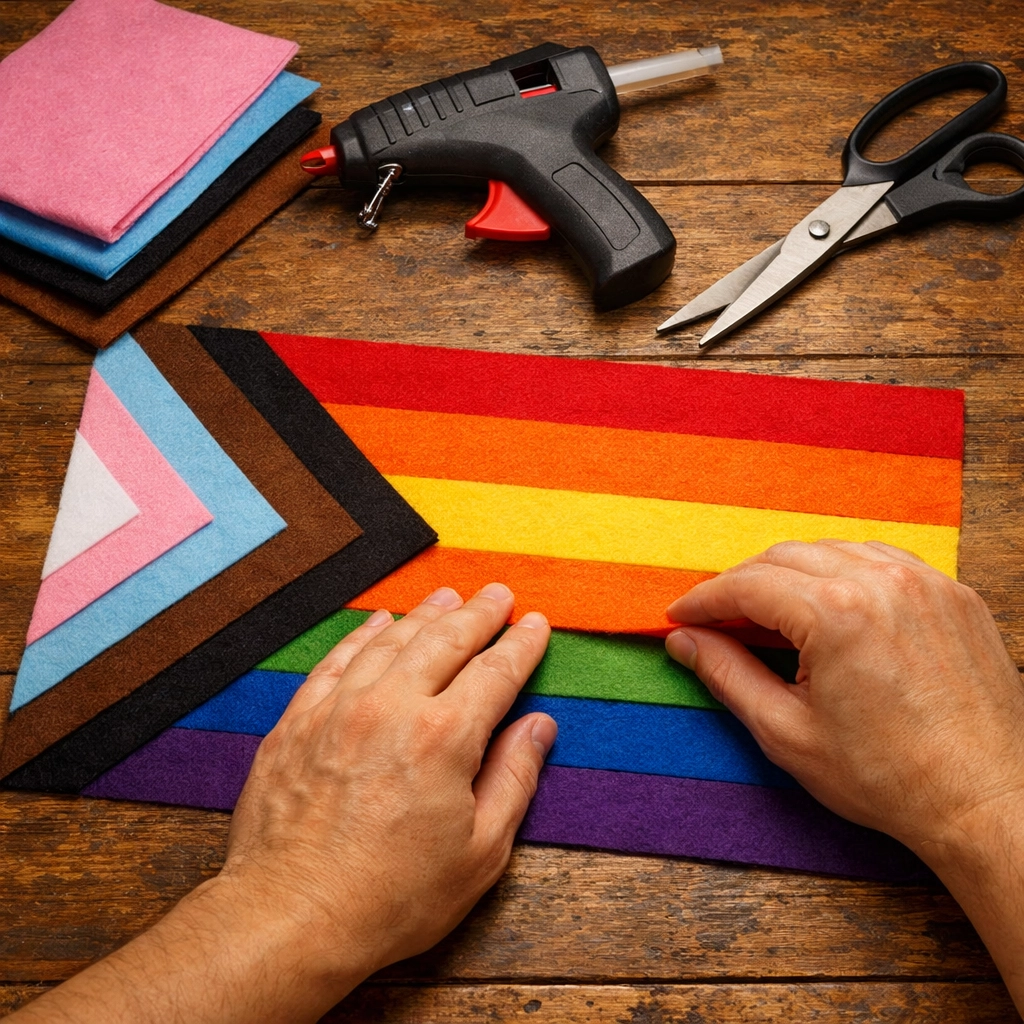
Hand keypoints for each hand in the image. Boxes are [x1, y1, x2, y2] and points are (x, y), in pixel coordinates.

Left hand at [218, 582, 555, 1001]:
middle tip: (497, 594)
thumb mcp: (479, 853)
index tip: (535, 624)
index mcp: (444, 737)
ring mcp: (338, 708)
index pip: (495, 672)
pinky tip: (376, 622)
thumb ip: (513, 779)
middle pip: (445, 640)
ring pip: (390, 641)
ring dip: (424, 614)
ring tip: (448, 596)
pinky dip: (361, 635)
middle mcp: (391, 706)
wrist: (291, 917)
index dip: (520, 645)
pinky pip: (336, 661)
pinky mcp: (298, 721)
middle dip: (478, 613)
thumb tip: (538, 727)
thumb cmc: (392, 897)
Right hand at [663, 540, 1023, 1013]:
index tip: (680, 615)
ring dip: (790, 572)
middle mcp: (882, 582)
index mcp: (838, 614)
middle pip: (784, 557)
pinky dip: (842, 571)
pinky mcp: (952, 594)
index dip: (703, 599)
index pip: (747, 584)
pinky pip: (880, 559)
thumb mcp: (787, 733)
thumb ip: (728, 675)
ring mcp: (924, 582)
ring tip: (767, 610)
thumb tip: (686, 642)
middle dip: (741, 583)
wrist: (988, 801)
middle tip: (715, 617)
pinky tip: (828, 602)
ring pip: (832, 549)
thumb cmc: (891, 779)